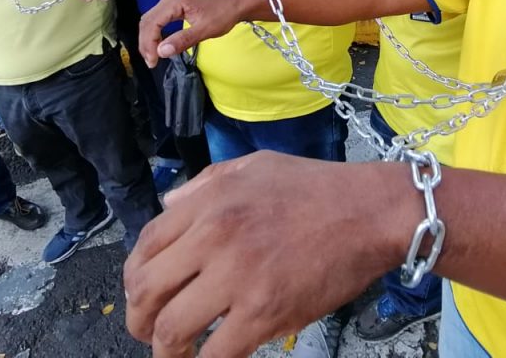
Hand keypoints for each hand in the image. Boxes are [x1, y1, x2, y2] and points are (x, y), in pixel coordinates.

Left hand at [124, 152, 404, 356]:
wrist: (371, 211)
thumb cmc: (316, 188)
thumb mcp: (253, 167)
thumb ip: (203, 184)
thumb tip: (168, 206)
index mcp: (208, 201)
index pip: (145, 245)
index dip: (135, 277)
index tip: (143, 295)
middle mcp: (214, 236)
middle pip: (146, 290)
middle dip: (138, 320)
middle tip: (147, 333)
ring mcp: (238, 276)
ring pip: (172, 329)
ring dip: (165, 352)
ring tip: (176, 357)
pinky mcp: (265, 312)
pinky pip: (217, 353)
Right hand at [138, 0, 253, 66]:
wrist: (237, 4)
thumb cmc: (224, 14)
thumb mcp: (204, 30)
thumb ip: (182, 40)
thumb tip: (161, 52)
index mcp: (174, 0)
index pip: (152, 23)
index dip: (149, 44)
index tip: (153, 61)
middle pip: (147, 21)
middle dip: (146, 43)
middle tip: (151, 62)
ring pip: (151, 20)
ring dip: (149, 38)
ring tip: (154, 56)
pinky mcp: (175, 4)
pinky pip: (159, 18)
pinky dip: (156, 32)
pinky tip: (160, 44)